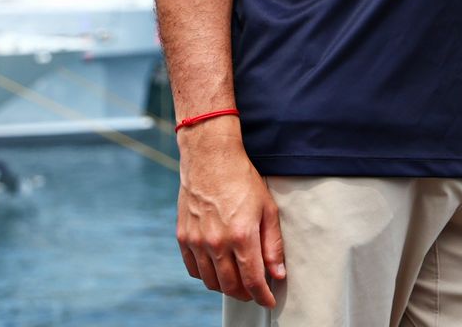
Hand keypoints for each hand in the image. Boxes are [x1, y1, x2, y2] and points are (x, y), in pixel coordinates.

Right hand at [175, 119, 284, 305]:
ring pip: (211, 281)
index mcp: (241, 236)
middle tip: (256, 292)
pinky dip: (206, 276)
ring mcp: (196, 242)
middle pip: (230, 286)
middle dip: (246, 294)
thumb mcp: (268, 209)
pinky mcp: (183, 238)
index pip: (252, 280)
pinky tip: (218, 270)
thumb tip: (278, 274)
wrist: (210, 159)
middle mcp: (216, 243)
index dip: (262, 296)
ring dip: (226, 288)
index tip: (269, 301)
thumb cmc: (243, 181)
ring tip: (239, 282)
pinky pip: (193, 269)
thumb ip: (273, 245)